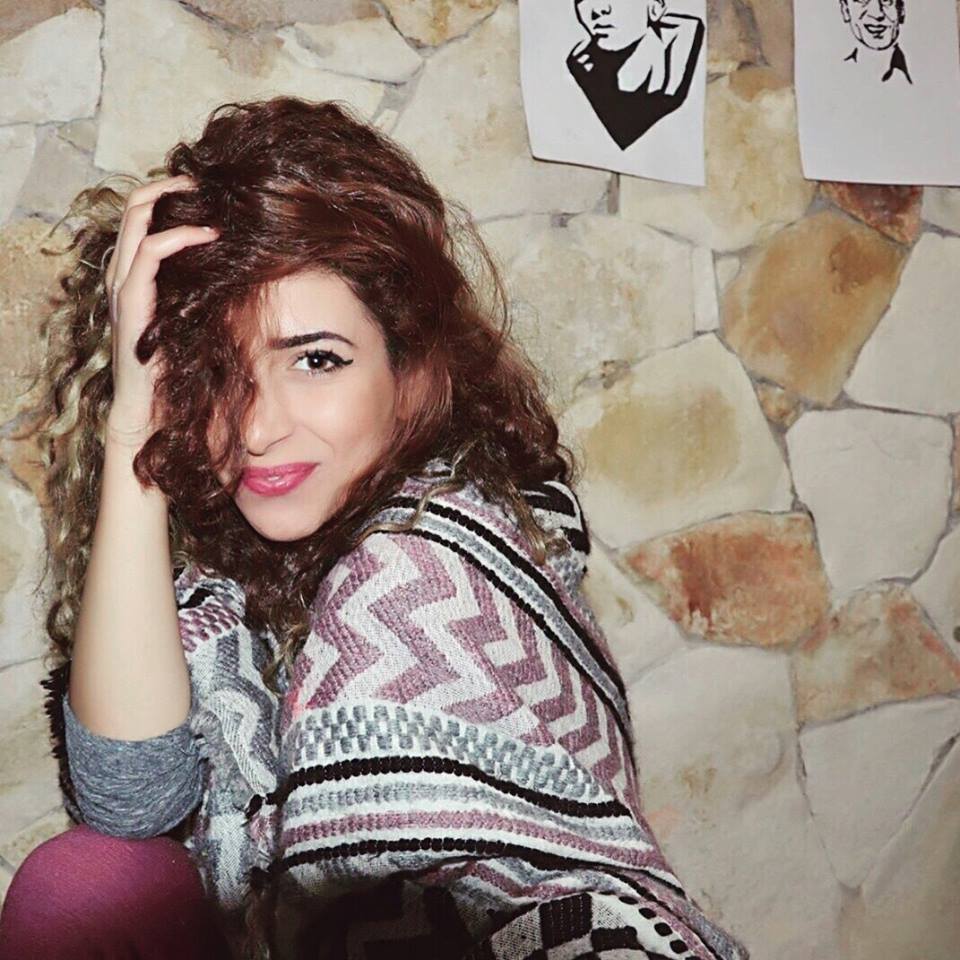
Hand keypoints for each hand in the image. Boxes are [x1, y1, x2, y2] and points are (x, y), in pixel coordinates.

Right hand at [104, 175, 218, 449]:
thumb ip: (206, 291)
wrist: (152, 410)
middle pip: (136, 206)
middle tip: (208, 182)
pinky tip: (208, 235)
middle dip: (171, 186)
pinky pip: (148, 254)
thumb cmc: (179, 368)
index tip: (208, 189)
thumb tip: (249, 270)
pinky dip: (177, 237)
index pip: (142, 215)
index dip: (170, 194)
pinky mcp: (132, 304)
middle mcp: (124, 275)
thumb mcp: (195, 319)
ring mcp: (124, 288)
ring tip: (208, 197)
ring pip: (137, 220)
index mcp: (135, 276)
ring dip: (172, 202)